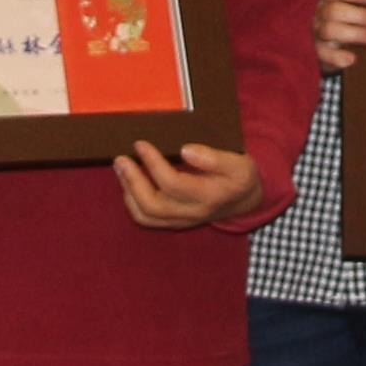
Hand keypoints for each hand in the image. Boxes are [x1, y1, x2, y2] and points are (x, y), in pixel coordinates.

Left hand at [117, 140, 256, 228]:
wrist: (245, 201)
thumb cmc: (240, 177)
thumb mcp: (240, 164)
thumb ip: (215, 158)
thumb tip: (186, 150)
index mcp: (209, 196)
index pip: (173, 183)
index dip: (153, 163)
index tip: (141, 144)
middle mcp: (193, 212)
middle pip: (154, 204)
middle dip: (133, 180)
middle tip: (121, 158)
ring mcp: (182, 220)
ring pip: (146, 215)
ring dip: (128, 191)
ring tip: (121, 168)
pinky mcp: (174, 222)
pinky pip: (146, 219)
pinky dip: (132, 202)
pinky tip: (128, 184)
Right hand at [313, 0, 365, 76]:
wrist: (325, 48)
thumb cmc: (342, 23)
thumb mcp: (347, 10)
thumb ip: (360, 6)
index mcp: (325, 0)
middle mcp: (317, 15)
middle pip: (334, 11)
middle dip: (360, 15)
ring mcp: (315, 33)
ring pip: (330, 30)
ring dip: (356, 33)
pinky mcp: (315, 52)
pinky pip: (323, 54)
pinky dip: (337, 57)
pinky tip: (351, 59)